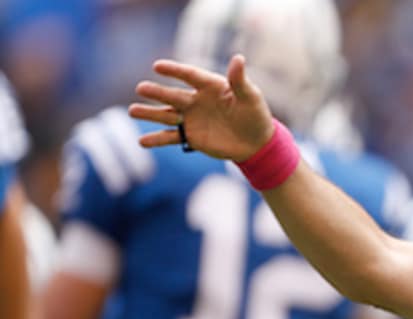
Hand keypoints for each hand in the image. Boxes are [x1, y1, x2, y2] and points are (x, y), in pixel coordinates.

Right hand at [129, 54, 274, 161]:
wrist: (257, 143)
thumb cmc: (255, 115)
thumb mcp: (251, 97)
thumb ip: (240, 81)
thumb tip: (238, 58)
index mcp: (210, 86)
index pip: (190, 75)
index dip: (174, 70)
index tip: (157, 66)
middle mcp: (196, 100)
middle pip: (173, 95)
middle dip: (157, 92)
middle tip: (141, 88)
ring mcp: (191, 119)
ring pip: (167, 115)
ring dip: (150, 113)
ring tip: (132, 111)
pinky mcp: (191, 137)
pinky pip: (171, 137)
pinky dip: (157, 140)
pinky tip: (141, 141)